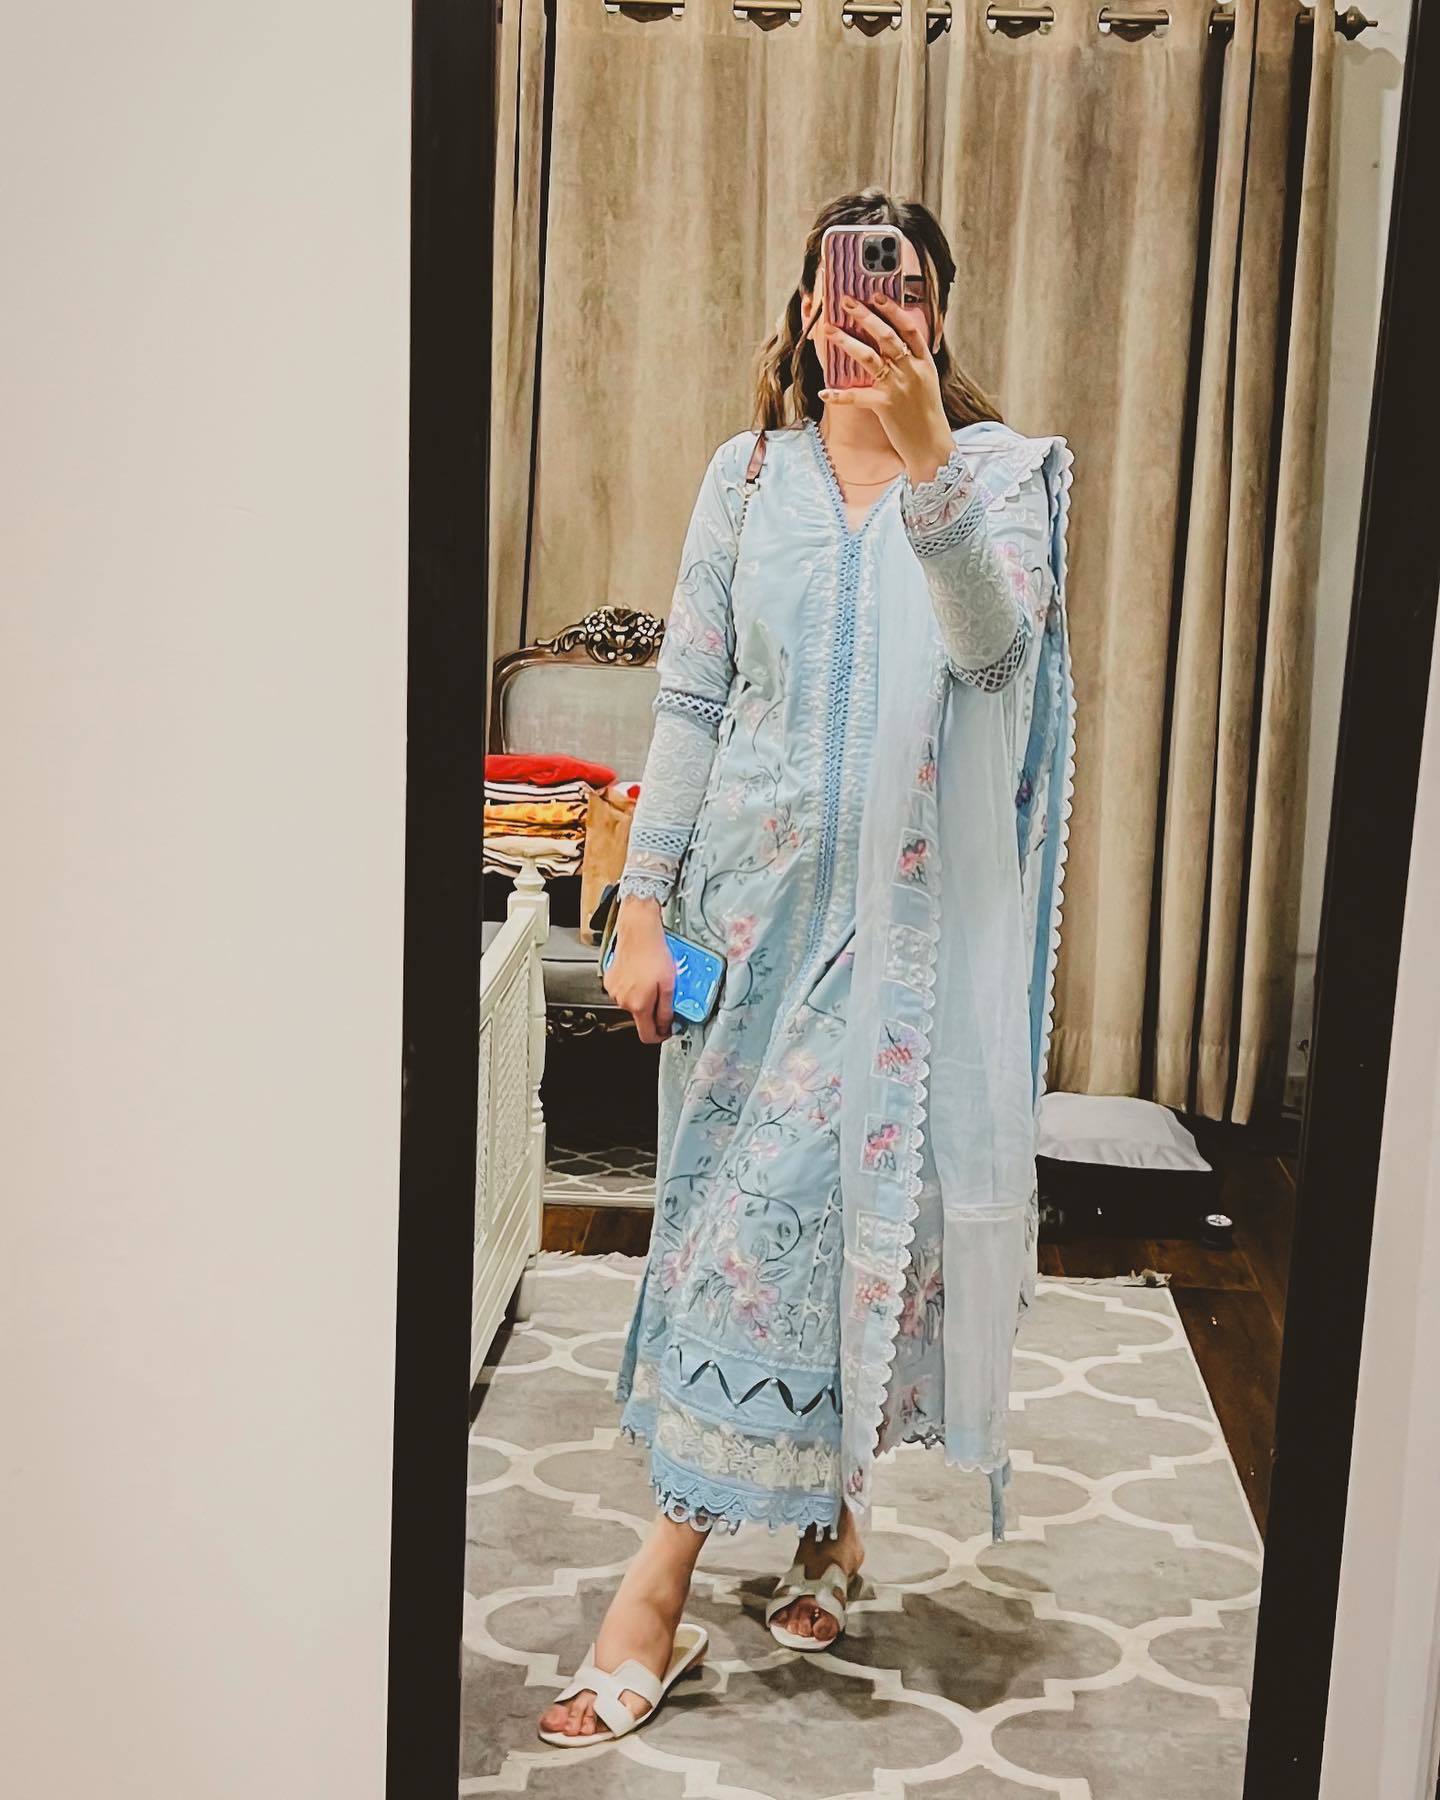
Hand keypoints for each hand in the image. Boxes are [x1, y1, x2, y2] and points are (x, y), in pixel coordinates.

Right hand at [603, 897, 674, 1043]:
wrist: (638, 930)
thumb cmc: (653, 952)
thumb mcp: (669, 984)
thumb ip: (667, 1009)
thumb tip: (666, 1024)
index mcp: (638, 1004)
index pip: (647, 1035)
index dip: (660, 1036)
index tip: (667, 1029)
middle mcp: (623, 1000)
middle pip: (640, 1017)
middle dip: (653, 1010)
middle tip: (664, 994)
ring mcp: (615, 990)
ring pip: (632, 1003)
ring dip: (643, 996)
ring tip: (652, 978)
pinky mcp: (610, 980)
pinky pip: (624, 991)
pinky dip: (634, 986)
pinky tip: (641, 973)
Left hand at [817, 293, 955, 487]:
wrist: (932, 446)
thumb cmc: (926, 415)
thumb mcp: (925, 383)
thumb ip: (911, 363)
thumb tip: (890, 346)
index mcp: (923, 362)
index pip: (909, 328)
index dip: (892, 309)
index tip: (876, 295)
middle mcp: (911, 371)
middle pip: (886, 336)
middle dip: (864, 316)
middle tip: (845, 302)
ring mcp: (898, 387)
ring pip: (868, 358)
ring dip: (846, 342)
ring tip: (829, 330)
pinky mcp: (885, 406)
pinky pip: (857, 397)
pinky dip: (839, 395)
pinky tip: (823, 392)